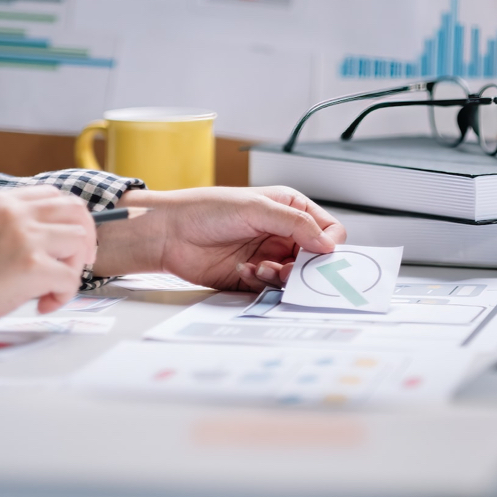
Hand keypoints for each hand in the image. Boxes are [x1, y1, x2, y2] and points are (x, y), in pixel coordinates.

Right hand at [0, 186, 95, 348]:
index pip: (54, 196)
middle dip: (85, 237)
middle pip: (76, 210)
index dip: (69, 219)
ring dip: (73, 267)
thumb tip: (48, 244)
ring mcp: (25, 235)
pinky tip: (43, 305)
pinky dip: (63, 295)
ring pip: (79, 239)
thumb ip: (9, 227)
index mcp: (1, 200)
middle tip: (78, 263)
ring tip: (51, 287)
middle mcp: (16, 210)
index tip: (68, 242)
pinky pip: (70, 278)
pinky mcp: (31, 264)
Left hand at [94, 186, 345, 292]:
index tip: (317, 254)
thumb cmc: (206, 210)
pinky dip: (262, 283)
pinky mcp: (252, 275)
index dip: (327, 244)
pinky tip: (245, 270)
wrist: (169, 233)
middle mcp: (280, 232)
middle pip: (314, 258)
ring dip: (281, 276)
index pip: (327, 229)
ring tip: (261, 268)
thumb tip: (327, 243)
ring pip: (294, 276)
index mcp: (288, 208)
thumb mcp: (256, 208)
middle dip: (305, 266)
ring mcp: (266, 254)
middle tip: (289, 268)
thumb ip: (295, 224)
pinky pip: (271, 287)